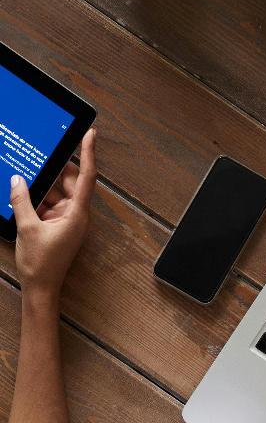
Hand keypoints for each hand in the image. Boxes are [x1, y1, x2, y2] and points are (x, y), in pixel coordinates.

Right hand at [11, 129, 96, 299]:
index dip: (88, 153)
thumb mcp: (27, 228)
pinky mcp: (57, 224)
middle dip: (55, 170)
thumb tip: (17, 179)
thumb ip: (22, 201)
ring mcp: (67, 219)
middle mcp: (76, 213)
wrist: (41, 287)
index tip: (90, 134)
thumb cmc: (41, 263)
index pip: (86, 176)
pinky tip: (22, 193)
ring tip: (27, 173)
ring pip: (56, 193)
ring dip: (42, 186)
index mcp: (78, 213)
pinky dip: (37, 199)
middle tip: (42, 152)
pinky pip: (49, 204)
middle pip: (69, 182)